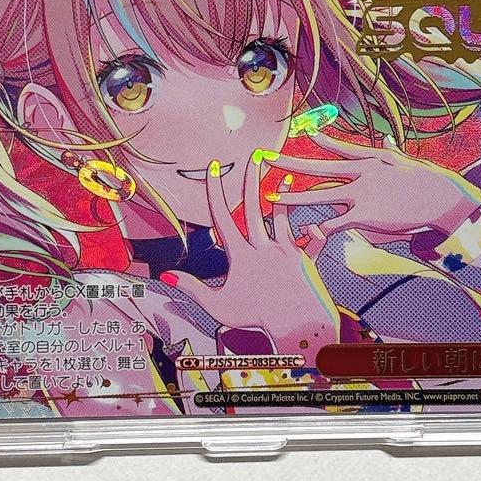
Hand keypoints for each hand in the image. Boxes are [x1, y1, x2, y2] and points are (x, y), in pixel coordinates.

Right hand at [160, 156, 339, 357]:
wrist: (297, 325)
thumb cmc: (255, 319)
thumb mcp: (217, 305)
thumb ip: (192, 288)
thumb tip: (165, 275)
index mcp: (241, 255)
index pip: (222, 216)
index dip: (215, 190)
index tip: (212, 167)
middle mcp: (264, 247)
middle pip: (254, 206)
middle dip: (252, 179)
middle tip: (254, 155)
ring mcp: (287, 251)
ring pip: (283, 216)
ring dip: (283, 195)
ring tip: (286, 174)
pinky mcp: (305, 259)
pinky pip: (311, 242)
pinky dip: (313, 233)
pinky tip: (315, 225)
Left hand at [267, 131, 480, 249]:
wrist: (440, 197)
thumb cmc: (427, 180)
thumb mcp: (406, 160)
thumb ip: (391, 152)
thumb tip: (388, 140)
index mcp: (370, 160)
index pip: (339, 149)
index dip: (321, 141)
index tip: (305, 133)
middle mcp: (360, 173)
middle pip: (318, 168)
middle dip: (291, 164)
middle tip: (268, 159)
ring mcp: (360, 193)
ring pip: (319, 195)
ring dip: (294, 198)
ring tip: (273, 198)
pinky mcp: (364, 215)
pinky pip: (335, 222)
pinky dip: (320, 229)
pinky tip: (305, 231)